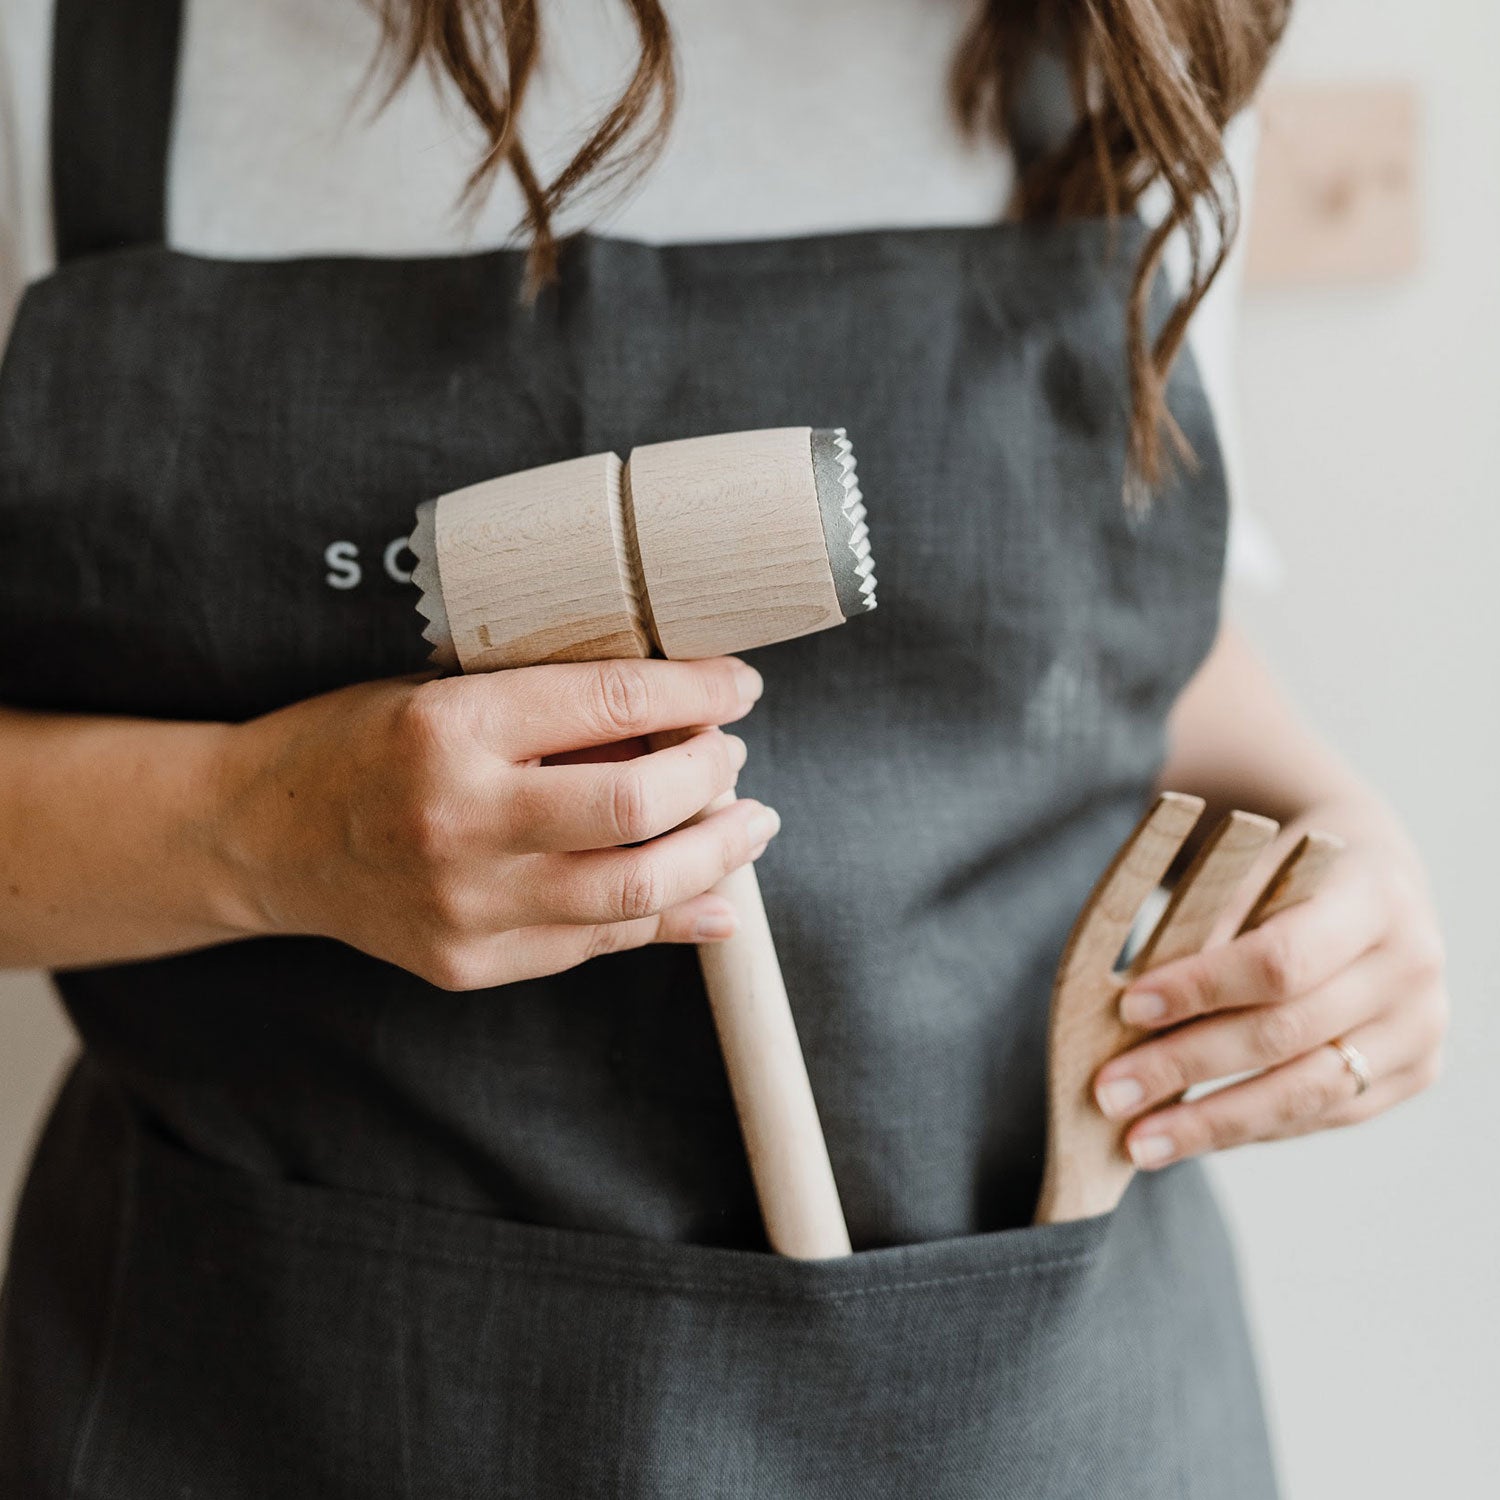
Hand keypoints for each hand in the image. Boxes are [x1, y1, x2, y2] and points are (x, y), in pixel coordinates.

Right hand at [211, 657, 777, 988]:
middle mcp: (458, 820)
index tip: (737, 686)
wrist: (259, 837)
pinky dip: (669, 915)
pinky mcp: (470, 963)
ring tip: (749, 824)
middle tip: (732, 756)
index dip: (697, 692)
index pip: (611, 702)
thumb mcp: (446, 693)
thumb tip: (690, 726)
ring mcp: (464, 905)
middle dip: (713, 774)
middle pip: (637, 804)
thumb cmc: (360, 743)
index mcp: (448, 728)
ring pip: (634, 889)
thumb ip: (557, 713)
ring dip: (716, 854)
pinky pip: (597, 942)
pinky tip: (711, 892)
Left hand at [1092, 806, 1448, 1168]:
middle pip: (1286, 1034)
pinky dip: (1251, 1127)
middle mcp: (1410, 966)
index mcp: (1371, 896)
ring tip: (1141, 1142)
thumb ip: (1205, 926)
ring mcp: (1420, 1027)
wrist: (1374, 877)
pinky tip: (1193, 1134)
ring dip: (1213, 1123)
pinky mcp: (1416, 1073)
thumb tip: (1130, 1009)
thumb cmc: (1289, 868)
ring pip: (1307, 1092)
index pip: (1280, 959)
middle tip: (1111, 1093)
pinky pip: (1322, 1115)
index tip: (1129, 1008)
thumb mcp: (1250, 866)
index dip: (1200, 988)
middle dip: (1187, 1067)